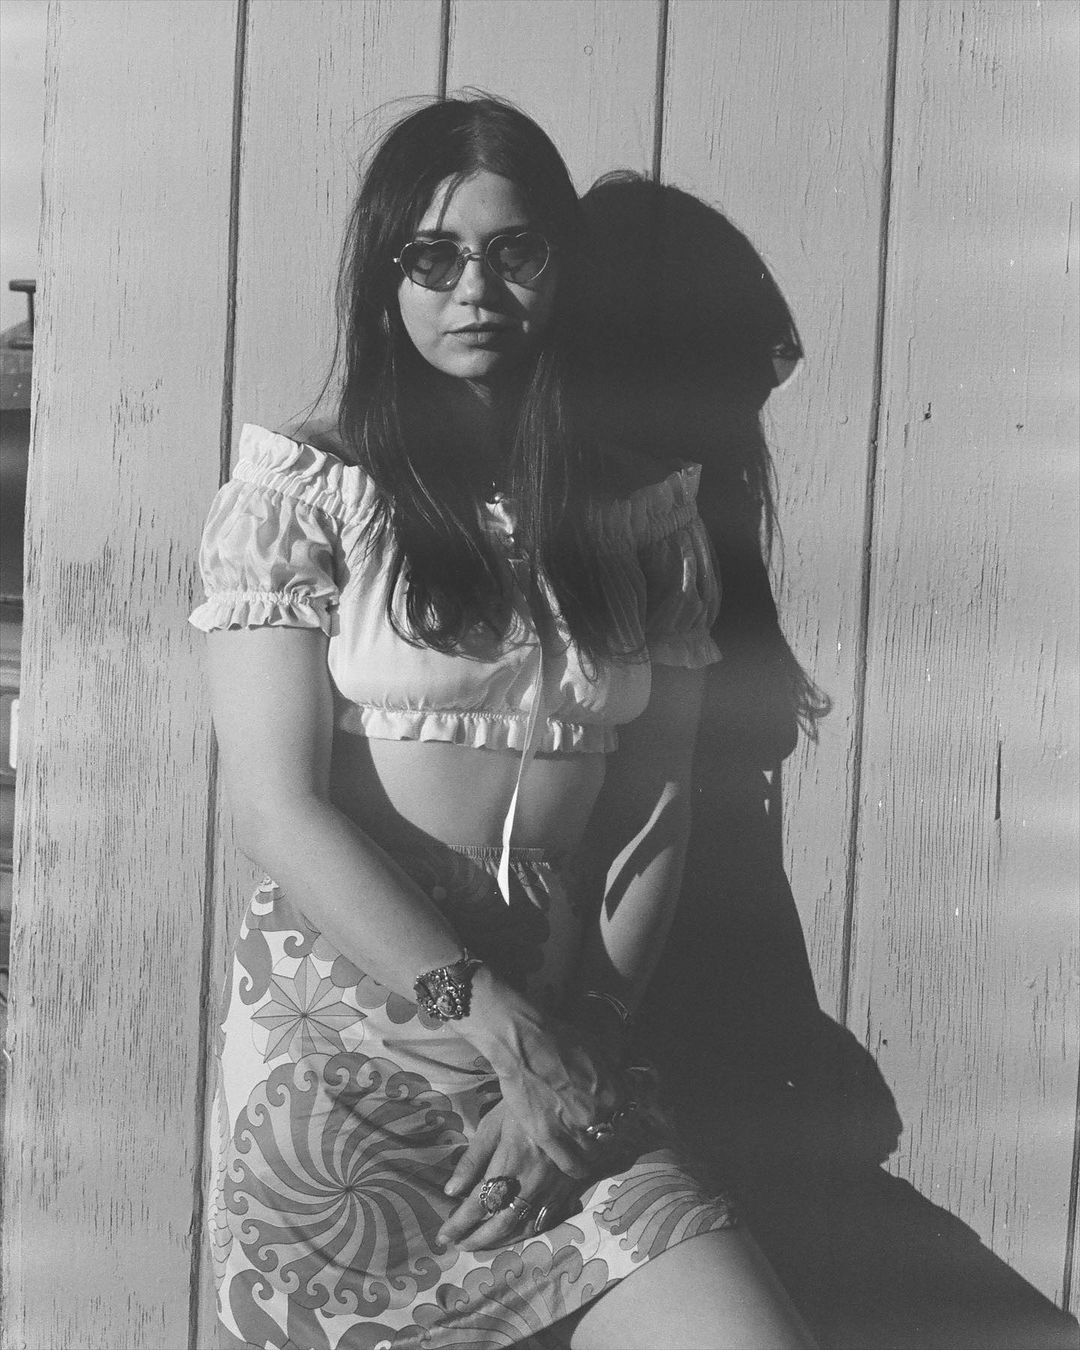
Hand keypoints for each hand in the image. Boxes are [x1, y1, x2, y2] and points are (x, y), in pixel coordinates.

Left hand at [437, 1102, 578, 1251]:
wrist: (571, 1096)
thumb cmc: (525, 1104)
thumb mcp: (494, 1123)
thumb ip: (473, 1158)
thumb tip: (451, 1190)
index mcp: (510, 1161)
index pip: (479, 1202)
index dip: (459, 1222)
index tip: (444, 1235)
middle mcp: (532, 1180)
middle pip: (501, 1222)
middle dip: (477, 1239)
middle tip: (458, 1246)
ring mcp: (552, 1187)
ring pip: (524, 1227)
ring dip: (500, 1242)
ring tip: (480, 1245)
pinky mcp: (567, 1189)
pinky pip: (546, 1221)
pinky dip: (526, 1233)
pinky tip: (513, 1235)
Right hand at [493, 1017, 624, 1177]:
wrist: (525, 1042)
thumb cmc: (561, 1039)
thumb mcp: (598, 1050)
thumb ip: (613, 1074)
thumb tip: (623, 1082)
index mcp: (614, 1093)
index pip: (627, 1117)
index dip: (619, 1117)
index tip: (613, 1118)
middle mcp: (598, 1114)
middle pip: (611, 1136)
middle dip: (605, 1133)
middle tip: (596, 1129)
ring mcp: (573, 1128)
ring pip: (593, 1154)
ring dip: (592, 1151)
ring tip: (585, 1146)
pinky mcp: (549, 1137)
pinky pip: (572, 1166)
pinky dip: (578, 1169)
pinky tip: (578, 1168)